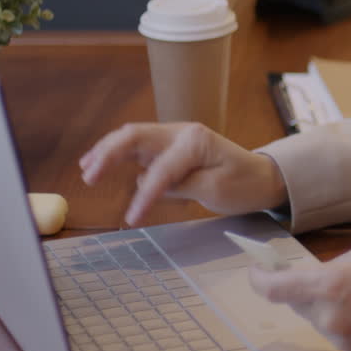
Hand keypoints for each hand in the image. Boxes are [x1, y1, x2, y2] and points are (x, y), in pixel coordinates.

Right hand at [79, 122, 287, 225]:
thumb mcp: (217, 190)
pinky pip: (139, 146)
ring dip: (107, 151)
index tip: (131, 218)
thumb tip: (144, 183)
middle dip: (108, 155)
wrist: (263, 176)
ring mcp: (176, 137)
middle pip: (135, 136)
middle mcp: (182, 132)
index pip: (161, 169)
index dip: (144, 195)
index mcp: (195, 142)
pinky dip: (117, 153)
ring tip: (87, 169)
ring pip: (132, 137)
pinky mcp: (172, 146)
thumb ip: (180, 186)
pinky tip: (99, 163)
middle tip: (89, 177)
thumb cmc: (244, 184)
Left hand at [249, 242, 350, 350]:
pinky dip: (343, 318)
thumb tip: (318, 276)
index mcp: (329, 284)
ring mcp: (340, 337)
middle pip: (296, 304)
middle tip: (322, 277)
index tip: (256, 272)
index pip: (276, 289)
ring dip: (326, 304)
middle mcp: (328, 316)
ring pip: (317, 318)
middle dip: (303, 289)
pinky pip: (336, 331)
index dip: (259, 280)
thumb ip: (335, 265)